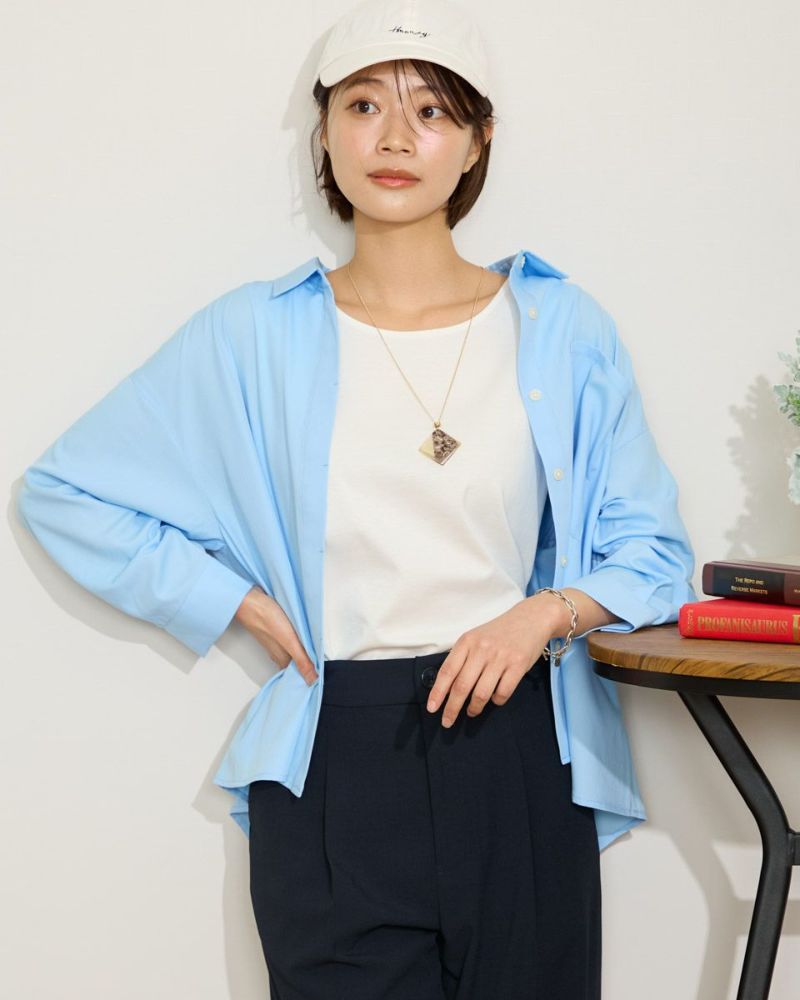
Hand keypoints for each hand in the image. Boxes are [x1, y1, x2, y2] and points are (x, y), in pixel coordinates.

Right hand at [234, 586, 317, 684]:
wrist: (249, 599)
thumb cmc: (266, 618)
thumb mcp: (289, 641)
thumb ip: (302, 660)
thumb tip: (312, 680)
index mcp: (282, 658)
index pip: (297, 673)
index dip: (310, 675)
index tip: (322, 676)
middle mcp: (278, 650)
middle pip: (296, 661)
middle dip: (309, 663)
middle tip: (324, 663)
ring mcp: (276, 639)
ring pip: (293, 649)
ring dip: (304, 649)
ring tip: (317, 648)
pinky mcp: (275, 627)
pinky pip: (289, 636)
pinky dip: (297, 637)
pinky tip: (303, 632)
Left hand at [425, 595, 560, 727]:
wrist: (530, 618)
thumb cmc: (499, 632)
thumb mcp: (475, 637)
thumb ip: (462, 658)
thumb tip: (446, 687)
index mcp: (466, 641)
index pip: (447, 671)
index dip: (438, 692)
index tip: (432, 708)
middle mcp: (481, 649)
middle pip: (461, 686)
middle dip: (452, 708)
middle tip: (447, 722)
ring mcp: (500, 657)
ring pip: (481, 693)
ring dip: (474, 708)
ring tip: (471, 711)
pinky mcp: (518, 665)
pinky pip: (502, 692)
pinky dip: (496, 701)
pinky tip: (494, 699)